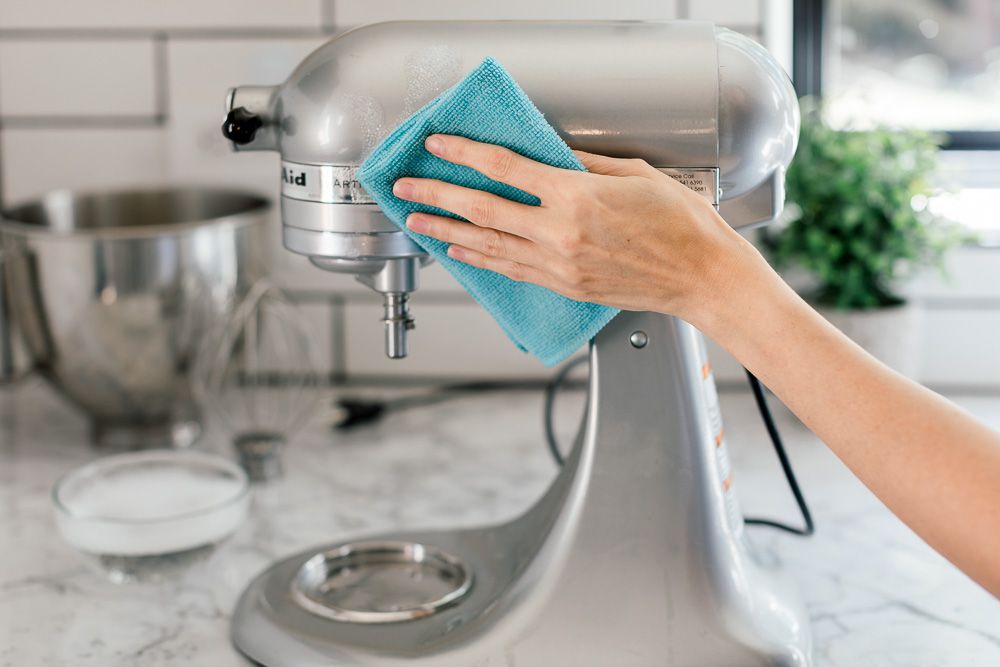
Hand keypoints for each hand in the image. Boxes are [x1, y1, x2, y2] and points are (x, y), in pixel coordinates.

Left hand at [391, 134, 764, 323]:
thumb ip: (583, 164)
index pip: (503, 168)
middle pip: (481, 208)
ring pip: (487, 245)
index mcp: (576, 196)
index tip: (437, 145)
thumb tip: (548, 154)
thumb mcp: (633, 174)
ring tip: (416, 222)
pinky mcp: (563, 286)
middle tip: (404, 188)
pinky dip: (479, 260)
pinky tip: (459, 252)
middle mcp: (559, 233)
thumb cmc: (680, 224)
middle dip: (436, 195)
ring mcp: (558, 265)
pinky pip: (510, 271)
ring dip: (445, 232)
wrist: (701, 276)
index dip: (463, 154)